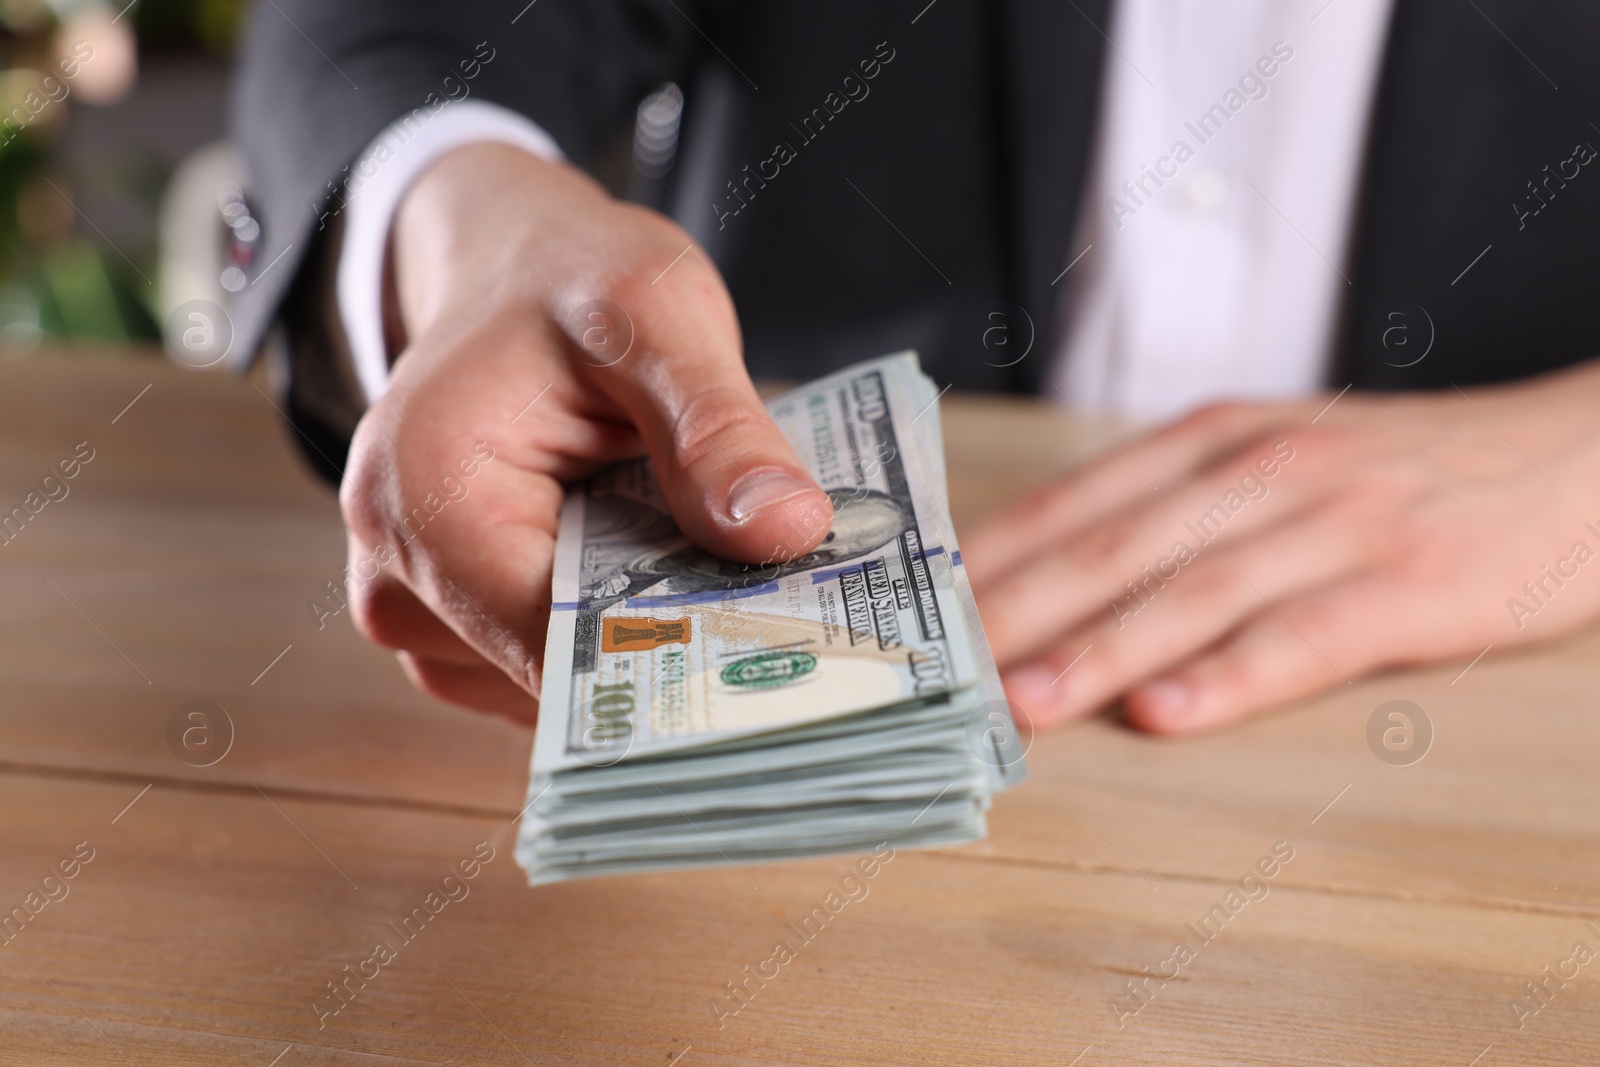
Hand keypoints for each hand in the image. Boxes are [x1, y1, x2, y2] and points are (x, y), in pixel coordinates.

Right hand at [338, 144, 832, 721]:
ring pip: (555, 691)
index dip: (672, 655)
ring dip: (645, 644)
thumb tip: (785, 532)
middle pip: (555, 678)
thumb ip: (715, 429)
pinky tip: (665, 574)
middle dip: (669, 654)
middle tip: (781, 612)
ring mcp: (413, 608)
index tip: (779, 653)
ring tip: (715, 567)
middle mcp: (392, 572)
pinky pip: (544, 672)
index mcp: (423, 496)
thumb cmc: (567, 280)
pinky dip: (615, 636)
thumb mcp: (659, 317)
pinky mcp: (450, 625)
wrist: (508, 270)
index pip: (555, 642)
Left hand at [963, 363, 1599, 733]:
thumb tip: (1055, 572)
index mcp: (1219, 437)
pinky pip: (1306, 636)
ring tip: (1025, 704)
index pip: (1077, 502)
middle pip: (1115, 546)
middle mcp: (1265, 469)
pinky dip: (1233, 676)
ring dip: (1101, 652)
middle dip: (1015, 611)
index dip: (991, 557)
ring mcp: (1338, 523)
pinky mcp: (1410, 582)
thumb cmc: (1406, 467)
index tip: (917, 608)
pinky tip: (1170, 713)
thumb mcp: (1279, 452)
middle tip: (934, 668)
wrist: (1578, 451)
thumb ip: (1176, 506)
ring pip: (1194, 591)